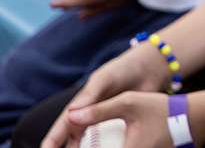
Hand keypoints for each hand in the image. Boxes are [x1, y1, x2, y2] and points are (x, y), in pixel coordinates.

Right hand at [41, 46, 170, 147]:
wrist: (149, 69)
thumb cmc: (122, 70)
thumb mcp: (104, 80)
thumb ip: (90, 95)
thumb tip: (70, 114)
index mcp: (79, 106)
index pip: (61, 129)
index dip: (51, 143)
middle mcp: (88, 117)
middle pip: (71, 141)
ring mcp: (104, 122)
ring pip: (88, 144)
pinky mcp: (119, 125)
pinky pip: (109, 142)